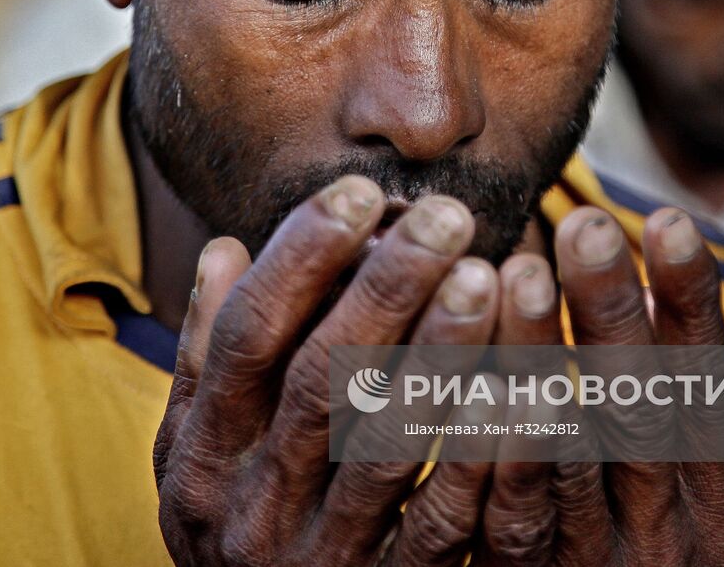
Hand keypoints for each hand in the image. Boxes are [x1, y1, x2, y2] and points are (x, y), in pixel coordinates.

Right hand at [154, 175, 505, 565]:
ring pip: (383, 444)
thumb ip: (210, 355)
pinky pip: (441, 525)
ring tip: (491, 275)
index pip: (245, 339)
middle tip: (448, 216)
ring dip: (439, 355)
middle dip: (385, 289)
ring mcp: (315, 560)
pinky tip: (522, 387)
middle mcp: (248, 508)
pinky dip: (479, 454)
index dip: (300, 260)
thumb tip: (221, 248)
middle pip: (319, 380)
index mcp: (202, 455)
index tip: (360, 192)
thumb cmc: (241, 527)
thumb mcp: (201, 451)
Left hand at [388, 207, 723, 566]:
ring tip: (517, 273)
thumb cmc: (616, 546)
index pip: (712, 388)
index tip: (667, 219)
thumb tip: (620, 267)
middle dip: (615, 314)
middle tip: (586, 225)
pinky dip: (498, 447)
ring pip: (574, 457)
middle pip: (647, 415)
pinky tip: (475, 378)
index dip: (692, 303)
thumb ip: (640, 395)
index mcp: (717, 502)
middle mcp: (677, 541)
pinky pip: (512, 517)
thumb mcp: (654, 483)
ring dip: (544, 360)